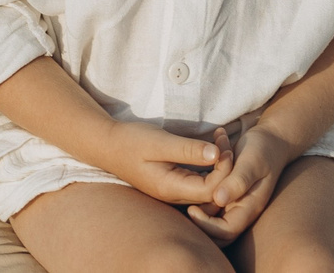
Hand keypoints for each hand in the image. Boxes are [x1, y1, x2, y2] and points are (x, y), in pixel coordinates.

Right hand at [103, 119, 234, 208]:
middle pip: (213, 193)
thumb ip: (187, 149)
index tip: (222, 144)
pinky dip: (210, 166)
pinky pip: (200, 181)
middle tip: (223, 139)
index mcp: (171, 188)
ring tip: (219, 139)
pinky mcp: (174, 184)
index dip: (224, 170)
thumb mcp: (160, 142)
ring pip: (208, 189)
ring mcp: (174, 191)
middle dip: (225, 168)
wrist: (108, 145)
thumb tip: (217, 154)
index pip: (211, 190)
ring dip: (219, 166)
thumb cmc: (131, 141)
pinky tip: (211, 147)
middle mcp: (174, 196)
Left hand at [184, 125, 291, 243]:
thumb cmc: (262, 150)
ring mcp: (233, 203)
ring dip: (198, 206)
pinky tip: (195, 178)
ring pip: (211, 219)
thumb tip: (219, 200)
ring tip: (191, 184)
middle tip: (186, 205)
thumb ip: (238, 181)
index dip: (207, 225)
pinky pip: (210, 204)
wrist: (270, 140)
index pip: (226, 231)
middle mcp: (240, 210)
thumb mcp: (251, 163)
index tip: (192, 209)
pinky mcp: (226, 194)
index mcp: (249, 207)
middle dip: (199, 224)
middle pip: (217, 234)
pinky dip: (200, 194)